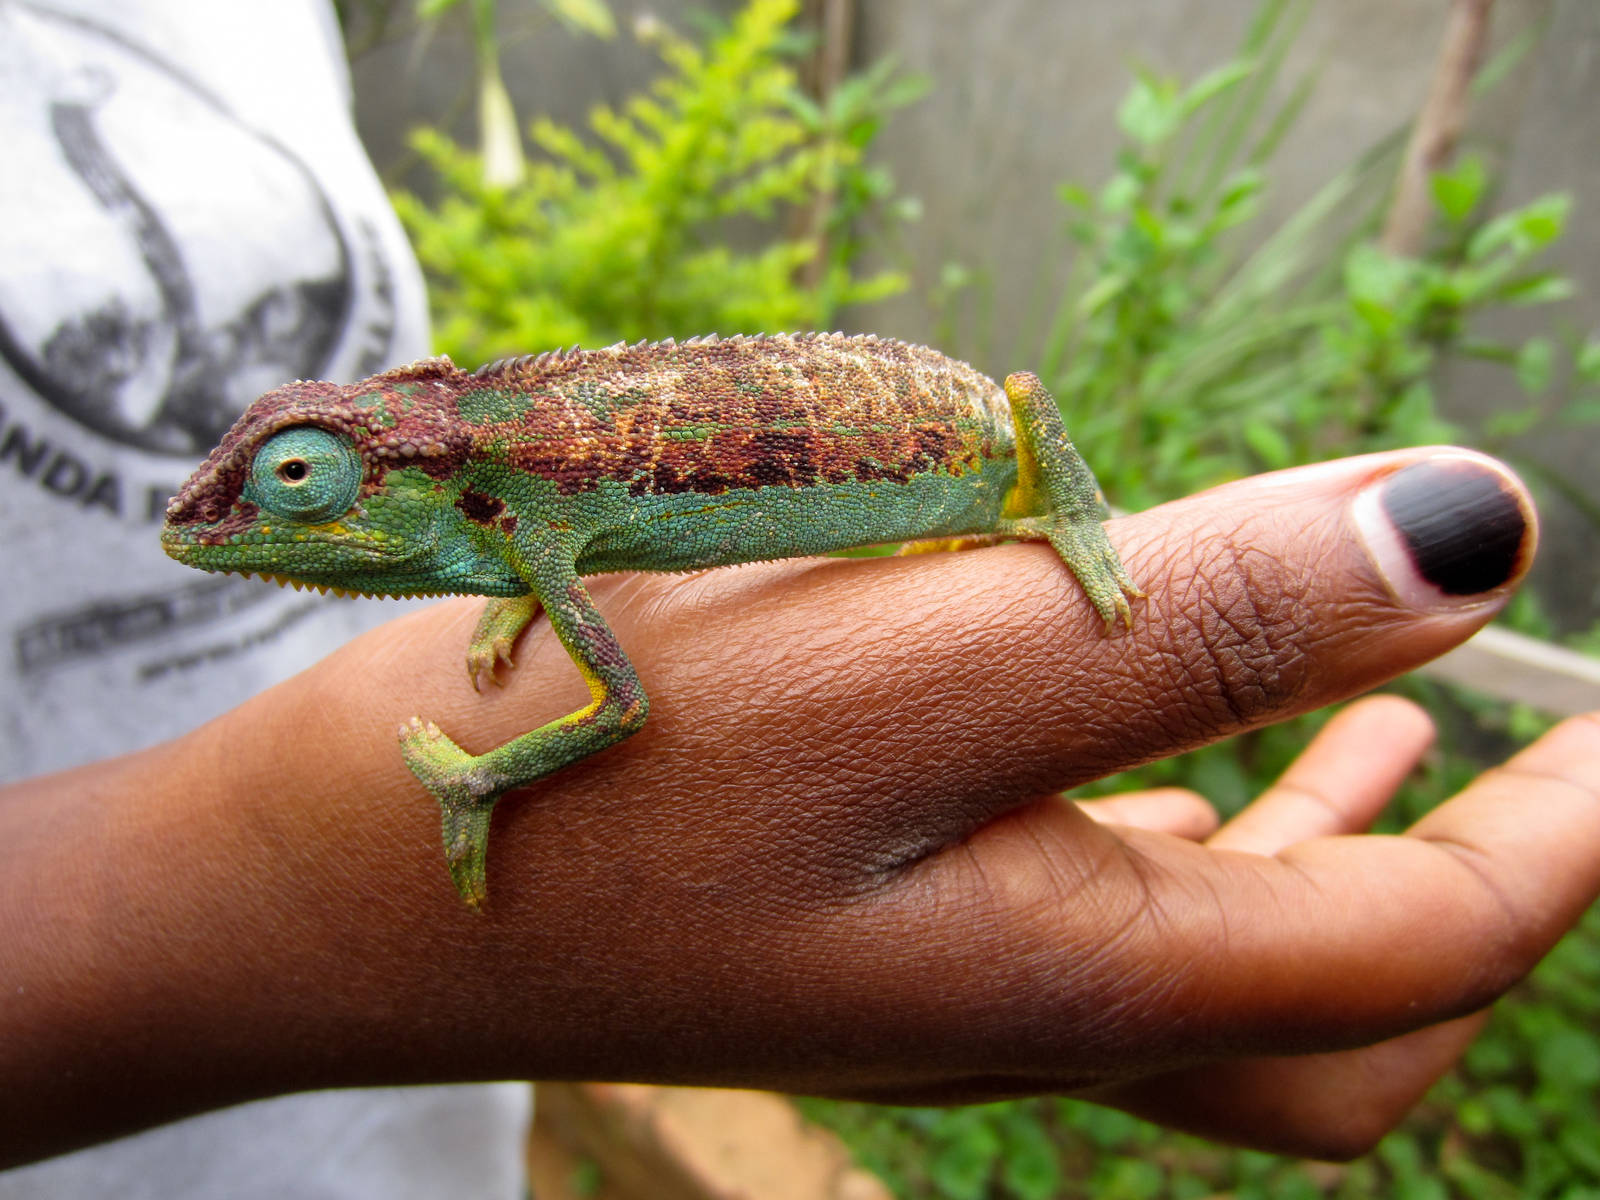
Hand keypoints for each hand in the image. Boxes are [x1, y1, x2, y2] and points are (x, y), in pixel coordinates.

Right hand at [5, 447, 1595, 1166]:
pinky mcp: (854, 911)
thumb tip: (1469, 529)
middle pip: (1331, 1032)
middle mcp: (1024, 1002)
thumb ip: (1200, 609)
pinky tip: (1145, 709)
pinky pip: (1080, 897)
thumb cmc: (600, 779)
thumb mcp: (914, 667)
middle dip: (1468, 900)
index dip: (1566, 838)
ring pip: (1214, 969)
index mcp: (1069, 971)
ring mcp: (935, 971)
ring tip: (1401, 723)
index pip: (1414, 944)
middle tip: (1528, 761)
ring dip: (1330, 853)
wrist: (330, 882)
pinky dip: (1172, 811)